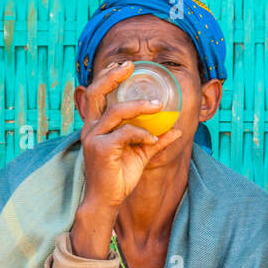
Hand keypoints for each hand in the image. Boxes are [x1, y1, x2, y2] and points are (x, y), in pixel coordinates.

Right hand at [75, 61, 182, 234]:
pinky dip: (142, 134)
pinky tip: (153, 140)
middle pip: (97, 92)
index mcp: (97, 126)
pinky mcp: (101, 150)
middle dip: (113, 76)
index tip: (124, 65)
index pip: (98, 94)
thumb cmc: (119, 178)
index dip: (108, 76)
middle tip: (131, 66)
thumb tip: (177, 129)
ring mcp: (94, 138)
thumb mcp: (140, 155)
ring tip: (158, 107)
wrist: (106, 201)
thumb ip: (155, 140)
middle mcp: (91, 128)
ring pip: (116, 112)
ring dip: (139, 106)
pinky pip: (124, 134)